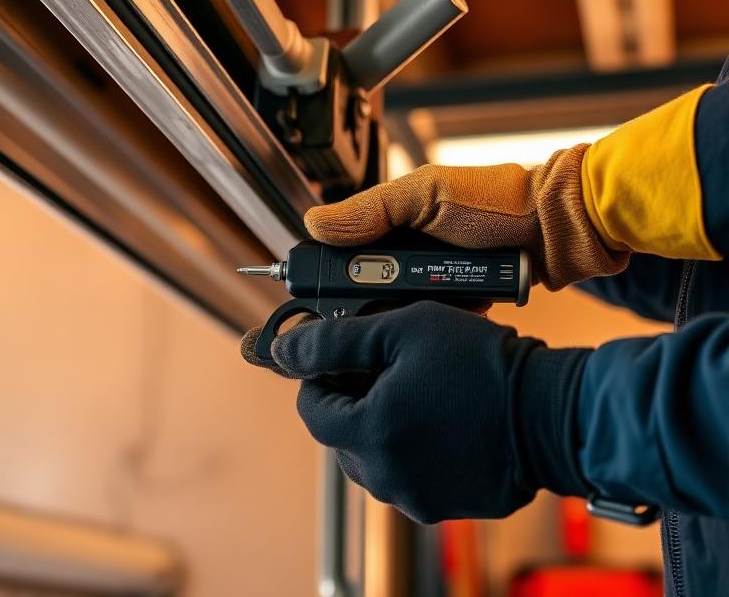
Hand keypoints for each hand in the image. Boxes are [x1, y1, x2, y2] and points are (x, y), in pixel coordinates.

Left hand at [271, 301, 591, 522]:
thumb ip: (336, 340)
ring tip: (418, 395)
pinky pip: (409, 477)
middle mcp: (386, 477)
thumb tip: (286, 350)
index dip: (321, 379)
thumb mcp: (401, 330)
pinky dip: (413, 451)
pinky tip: (440, 423)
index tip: (342, 361)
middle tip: (388, 372)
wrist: (552, 411)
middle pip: (342, 437)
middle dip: (354, 403)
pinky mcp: (445, 507)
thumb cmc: (481, 366)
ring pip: (375, 459)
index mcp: (369, 435)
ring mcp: (417, 497)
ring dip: (383, 428)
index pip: (312, 411)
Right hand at [303, 146, 628, 289]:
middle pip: (365, 288)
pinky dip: (431, 318)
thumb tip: (316, 222)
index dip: (329, 275)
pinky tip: (440, 316)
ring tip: (426, 302)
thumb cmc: (496, 203)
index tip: (320, 293)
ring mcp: (427, 276)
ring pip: (394, 308)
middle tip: (394, 292)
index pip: (340, 252)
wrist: (552, 232)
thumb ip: (371, 210)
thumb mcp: (425, 196)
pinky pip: (426, 317)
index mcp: (389, 219)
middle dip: (374, 297)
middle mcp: (404, 250)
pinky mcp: (449, 298)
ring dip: (403, 311)